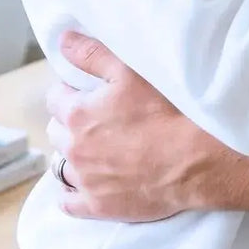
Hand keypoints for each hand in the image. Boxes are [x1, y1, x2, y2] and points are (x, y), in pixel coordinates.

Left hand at [46, 31, 227, 220]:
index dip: (71, 91)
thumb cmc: (164, 110)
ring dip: (71, 155)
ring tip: (96, 148)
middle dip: (70, 122)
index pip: (56, 97)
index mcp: (77, 113)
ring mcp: (84, 181)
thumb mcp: (130, 71)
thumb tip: (63, 41)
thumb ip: (92, 54)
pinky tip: (86, 182)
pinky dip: (72, 191)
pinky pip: (68, 202)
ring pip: (60, 165)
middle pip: (56, 131)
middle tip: (98, 117)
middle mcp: (73, 148)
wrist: (193, 160)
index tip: (89, 91)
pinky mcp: (97, 206)